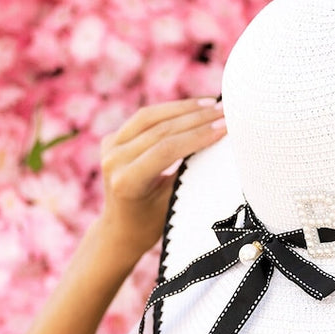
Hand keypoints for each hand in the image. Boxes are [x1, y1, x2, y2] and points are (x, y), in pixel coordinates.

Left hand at [97, 98, 225, 266]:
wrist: (120, 229)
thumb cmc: (152, 223)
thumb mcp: (172, 203)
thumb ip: (188, 174)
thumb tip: (218, 144)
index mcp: (126, 181)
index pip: (166, 150)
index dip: (198, 135)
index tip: (225, 127)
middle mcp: (113, 160)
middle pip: (159, 130)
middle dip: (196, 118)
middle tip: (224, 111)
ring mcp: (109, 147)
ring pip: (150, 117)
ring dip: (184, 108)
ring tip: (212, 104)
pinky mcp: (111, 139)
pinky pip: (144, 119)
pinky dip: (170, 111)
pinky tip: (193, 107)